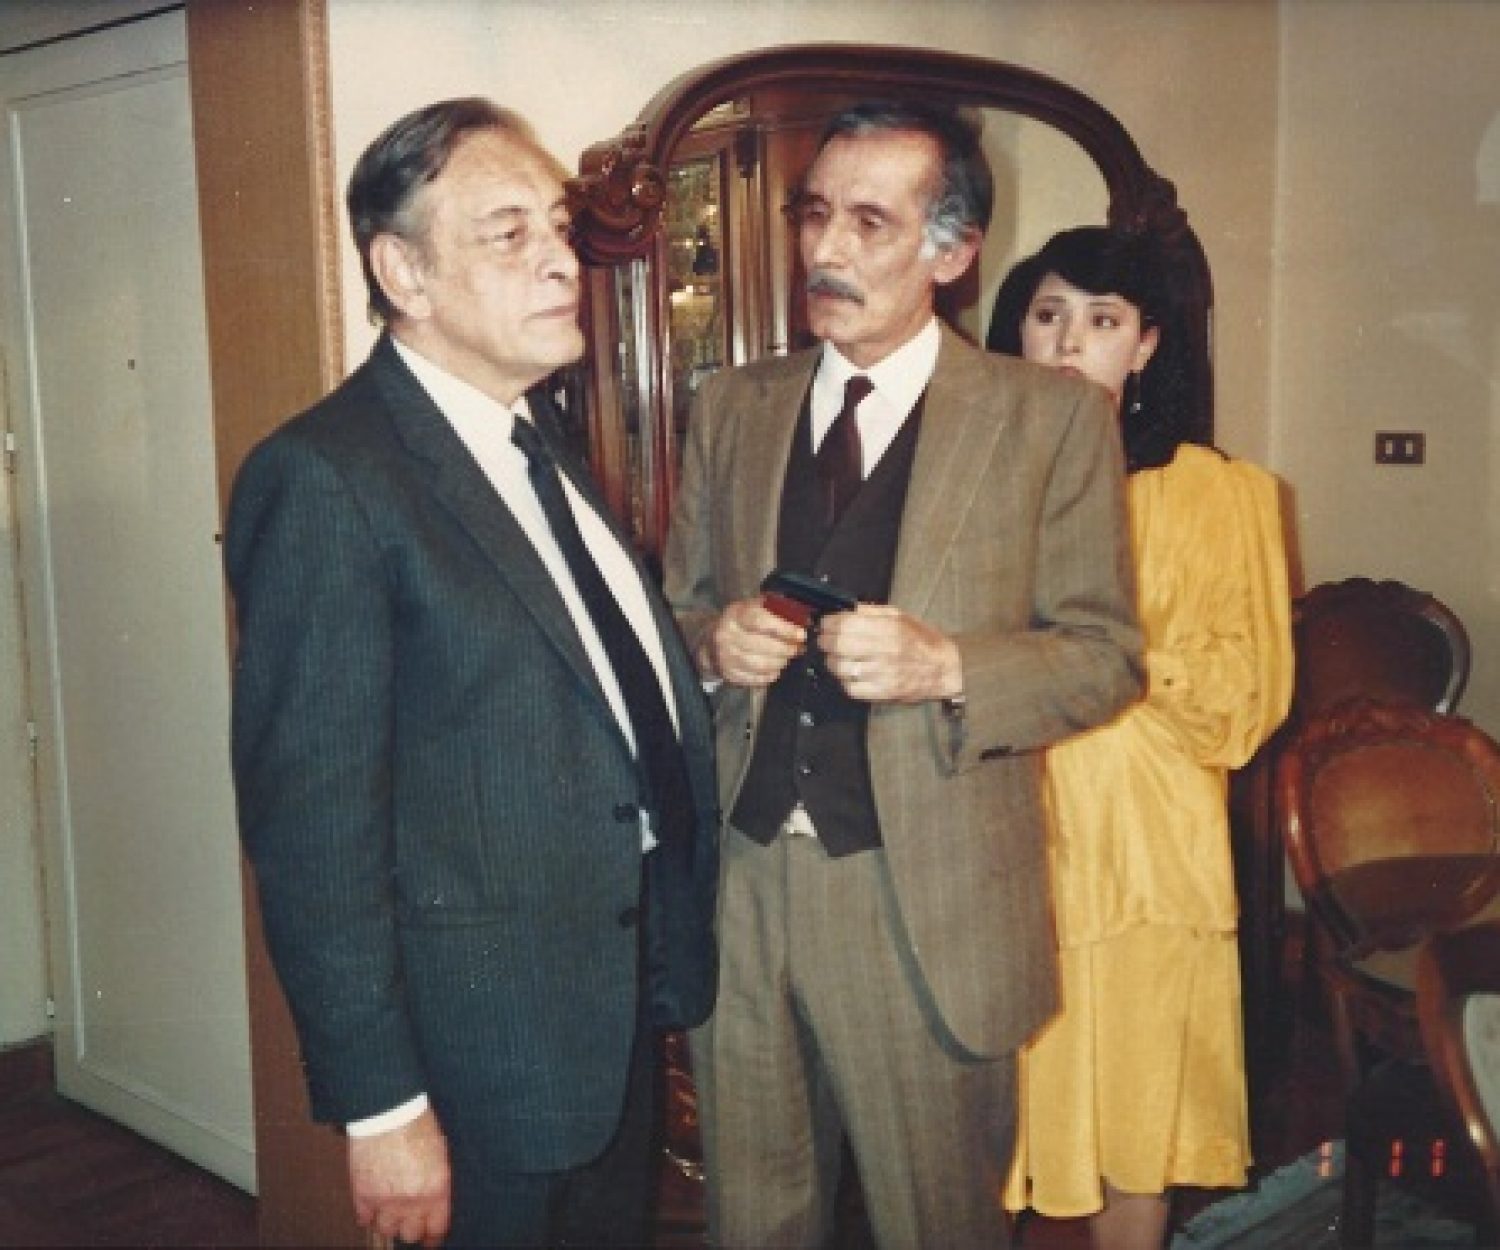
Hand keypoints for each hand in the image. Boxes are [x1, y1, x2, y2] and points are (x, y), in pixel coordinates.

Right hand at [348, 1107, 451, 1248]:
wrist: (388, 1110)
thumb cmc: (417, 1124)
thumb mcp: (440, 1153)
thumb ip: (437, 1181)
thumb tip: (435, 1200)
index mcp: (436, 1189)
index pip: (436, 1228)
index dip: (433, 1236)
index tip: (430, 1239)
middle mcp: (412, 1201)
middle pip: (410, 1234)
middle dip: (411, 1228)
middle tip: (410, 1220)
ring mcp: (385, 1200)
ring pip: (387, 1229)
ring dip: (389, 1221)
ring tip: (390, 1210)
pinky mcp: (363, 1194)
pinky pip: (364, 1219)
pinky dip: (368, 1214)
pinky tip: (372, 1204)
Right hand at [699, 597, 805, 686]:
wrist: (711, 641)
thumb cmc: (741, 622)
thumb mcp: (755, 607)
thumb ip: (777, 609)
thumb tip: (803, 618)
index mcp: (735, 614)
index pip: (760, 620)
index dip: (784, 628)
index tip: (801, 634)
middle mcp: (727, 635)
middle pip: (764, 646)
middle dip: (787, 649)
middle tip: (798, 648)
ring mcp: (726, 657)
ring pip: (762, 665)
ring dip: (781, 662)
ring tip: (788, 657)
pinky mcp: (729, 675)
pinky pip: (756, 680)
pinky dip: (771, 675)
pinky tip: (776, 668)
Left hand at [818, 604, 962, 703]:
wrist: (944, 668)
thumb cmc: (922, 641)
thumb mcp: (899, 616)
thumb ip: (870, 611)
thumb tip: (844, 610)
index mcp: (889, 627)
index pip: (845, 624)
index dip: (828, 624)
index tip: (825, 624)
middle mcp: (885, 650)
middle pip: (839, 645)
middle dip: (825, 642)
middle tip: (825, 641)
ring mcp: (884, 673)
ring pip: (841, 668)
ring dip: (833, 662)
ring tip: (838, 657)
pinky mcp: (883, 692)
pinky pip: (851, 688)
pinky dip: (845, 681)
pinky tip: (850, 674)